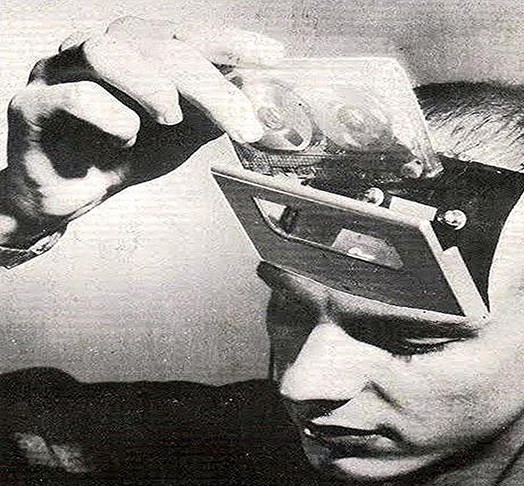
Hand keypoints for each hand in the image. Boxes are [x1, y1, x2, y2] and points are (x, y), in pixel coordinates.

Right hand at [2, 16, 282, 244]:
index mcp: (136, 55)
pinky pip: (70, 95)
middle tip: (244, 123)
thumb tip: (259, 95)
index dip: (230, 43)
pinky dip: (106, 114)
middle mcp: (100, 53)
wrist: (68, 193)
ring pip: (104, 52)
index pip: (187, 36)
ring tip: (173, 118)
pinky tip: (124, 137)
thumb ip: (213, 112)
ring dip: (150, 83)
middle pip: (155, 45)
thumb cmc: (121, 155)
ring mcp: (61, 73)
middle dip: (208, 84)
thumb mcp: (180, 135)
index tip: (273, 56)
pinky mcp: (33, 106)